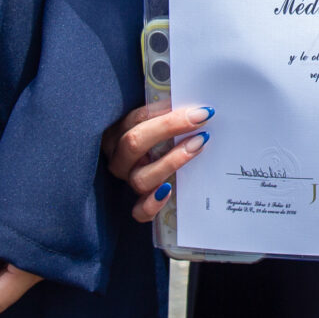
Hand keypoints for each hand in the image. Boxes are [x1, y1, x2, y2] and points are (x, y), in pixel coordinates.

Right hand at [102, 101, 210, 223]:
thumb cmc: (161, 138)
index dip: (166, 112)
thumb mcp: (160, 122)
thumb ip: (170, 113)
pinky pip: (140, 211)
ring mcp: (128, 182)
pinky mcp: (138, 206)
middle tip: (199, 120)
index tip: (197, 109)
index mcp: (119, 131)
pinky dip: (153, 203)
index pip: (138, 118)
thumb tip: (197, 106)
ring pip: (140, 177)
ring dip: (170, 161)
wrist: (158, 161)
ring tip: (196, 146)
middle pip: (134, 143)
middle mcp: (120, 157)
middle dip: (168, 128)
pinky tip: (169, 191)